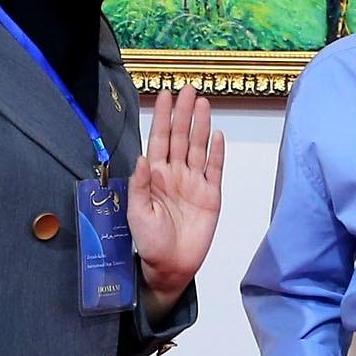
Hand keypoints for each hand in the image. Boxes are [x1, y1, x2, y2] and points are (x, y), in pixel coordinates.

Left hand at [130, 86, 224, 305]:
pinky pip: (215, 169)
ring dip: (200, 125)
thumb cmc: (149, 243)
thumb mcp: (137, 214)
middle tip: (187, 89)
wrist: (171, 267)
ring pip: (198, 147)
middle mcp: (175, 175)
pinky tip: (218, 135)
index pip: (159, 139)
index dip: (162, 117)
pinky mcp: (211, 196)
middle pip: (181, 137)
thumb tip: (143, 157)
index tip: (164, 94)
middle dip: (183, 112)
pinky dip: (217, 152)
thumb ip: (139, 185)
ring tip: (202, 103)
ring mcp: (194, 183)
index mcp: (155, 177)